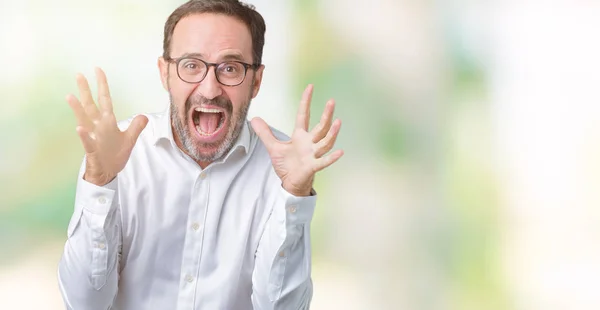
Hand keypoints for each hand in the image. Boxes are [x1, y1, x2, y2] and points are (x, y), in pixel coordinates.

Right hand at [66, 67, 147, 185]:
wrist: (108, 173)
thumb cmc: (115, 155)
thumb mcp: (130, 140)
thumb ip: (136, 127)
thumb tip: (144, 115)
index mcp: (108, 122)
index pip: (105, 100)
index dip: (102, 85)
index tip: (98, 70)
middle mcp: (98, 127)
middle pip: (91, 105)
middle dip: (86, 90)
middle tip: (78, 74)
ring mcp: (93, 137)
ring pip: (84, 120)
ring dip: (78, 109)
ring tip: (70, 96)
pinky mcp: (92, 150)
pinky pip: (87, 142)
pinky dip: (84, 135)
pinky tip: (80, 127)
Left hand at [251, 84, 343, 195]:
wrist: (290, 182)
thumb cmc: (286, 165)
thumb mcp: (273, 147)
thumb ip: (265, 133)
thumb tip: (254, 119)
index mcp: (300, 136)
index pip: (304, 115)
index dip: (306, 102)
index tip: (310, 87)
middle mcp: (310, 143)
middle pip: (320, 127)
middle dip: (326, 114)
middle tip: (332, 101)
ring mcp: (313, 154)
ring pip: (325, 142)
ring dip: (332, 133)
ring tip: (338, 122)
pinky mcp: (313, 166)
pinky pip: (324, 162)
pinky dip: (331, 158)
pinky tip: (340, 152)